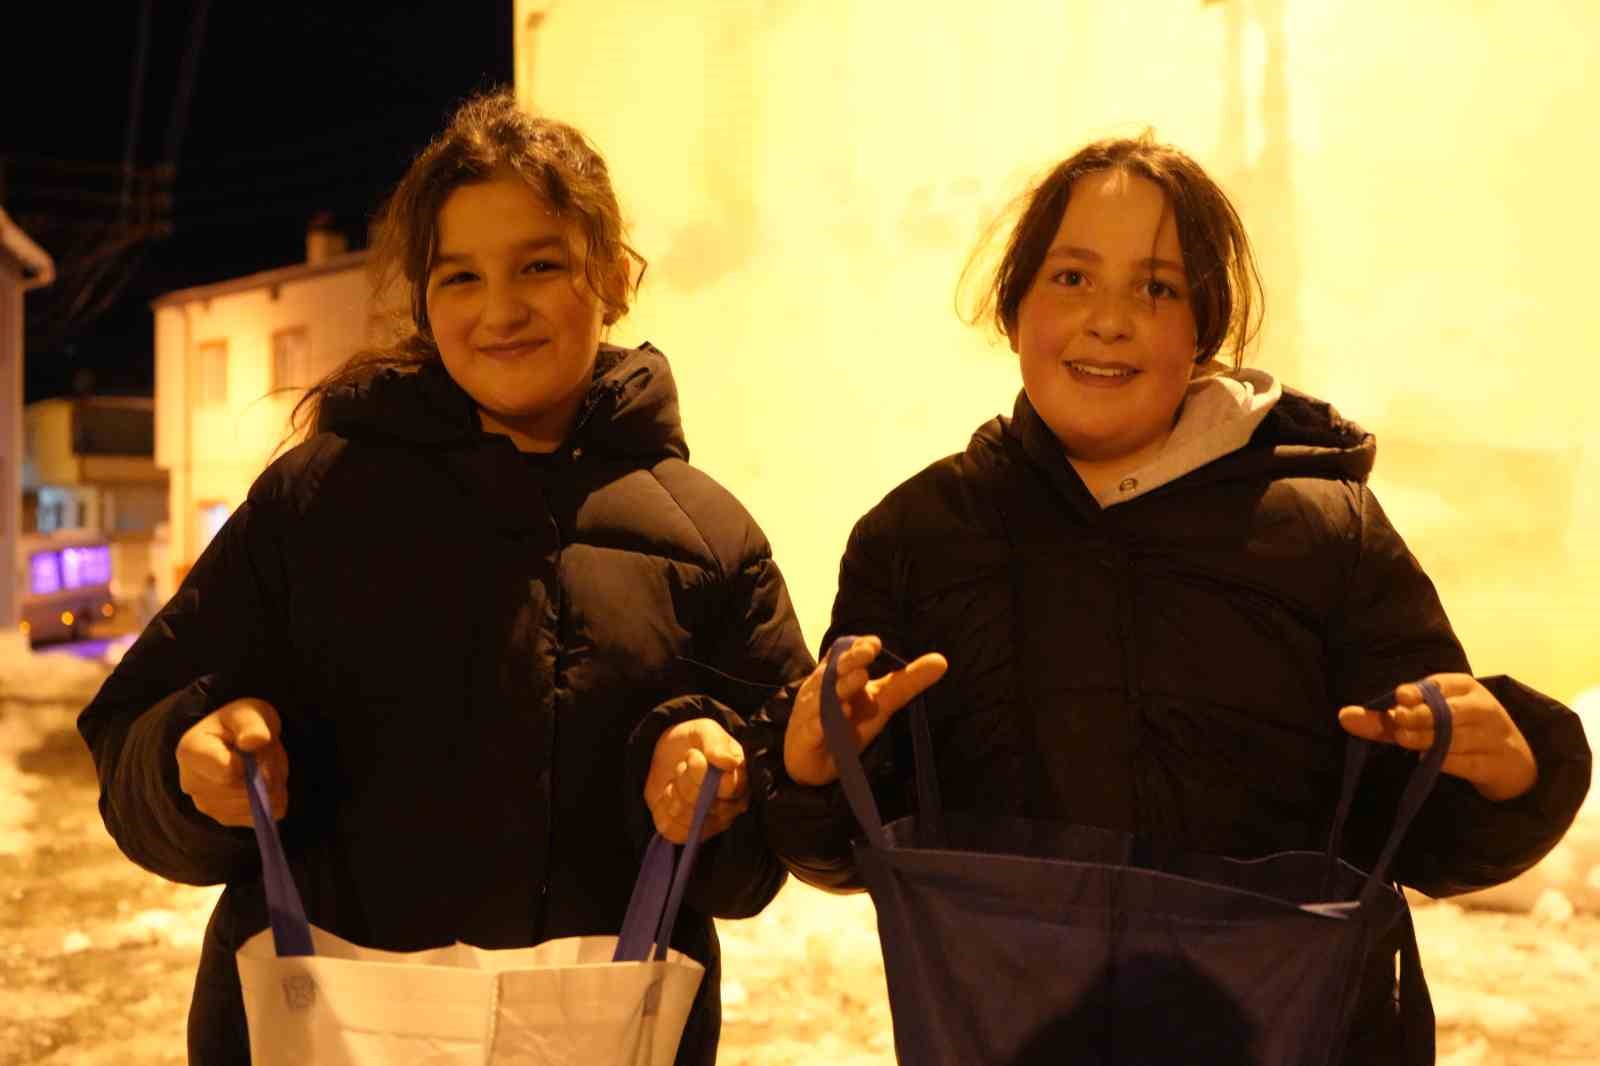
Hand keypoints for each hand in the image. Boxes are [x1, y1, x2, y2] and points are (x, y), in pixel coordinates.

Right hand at [176, 698, 287, 825]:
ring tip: (264, 765)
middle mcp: (191, 783)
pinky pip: (260, 817)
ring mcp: (206, 805)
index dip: (253, 762)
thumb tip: (254, 741)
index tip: (259, 746)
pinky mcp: (224, 818)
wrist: (235, 739)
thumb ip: (251, 724)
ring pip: (255, 806)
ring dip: (271, 786)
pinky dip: (270, 801)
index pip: (228, 771)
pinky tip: (262, 782)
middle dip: (267, 773)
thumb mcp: (248, 713)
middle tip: (267, 753)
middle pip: (243, 791)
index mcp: (191, 751)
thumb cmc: (240, 724)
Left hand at [646, 718, 748, 843]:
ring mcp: (712, 823)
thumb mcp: (703, 730)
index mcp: (740, 779)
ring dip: (674, 795)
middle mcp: (732, 806)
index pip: (729, 788)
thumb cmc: (692, 742)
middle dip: (686, 780)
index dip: (704, 773)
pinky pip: (675, 831)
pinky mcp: (690, 833)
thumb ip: (716, 743)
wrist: (668, 754)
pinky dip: (664, 812)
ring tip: (676, 780)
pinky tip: (669, 797)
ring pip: (689, 818)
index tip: (692, 755)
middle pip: (705, 803)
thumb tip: (729, 762)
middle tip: (682, 765)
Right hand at [783, 635, 947, 786]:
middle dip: (852, 660)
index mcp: (840, 677)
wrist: (814, 762)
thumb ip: (907, 681)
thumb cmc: (848, 724)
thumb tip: (942, 660)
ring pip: (824, 697)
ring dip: (841, 687)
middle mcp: (823, 690)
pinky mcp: (806, 739)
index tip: (875, 644)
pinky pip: (813, 729)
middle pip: (835, 671)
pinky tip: (838, 716)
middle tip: (869, 652)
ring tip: (860, 678)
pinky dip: (823, 722)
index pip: (845, 653)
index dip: (858, 646)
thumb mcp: (882, 702)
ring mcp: (812, 713)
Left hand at [1338, 674, 1537, 800]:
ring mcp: (1491, 735)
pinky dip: (1445, 762)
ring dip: (1426, 741)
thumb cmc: (1459, 729)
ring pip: (1453, 738)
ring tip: (1407, 742)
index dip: (1418, 693)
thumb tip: (1344, 716)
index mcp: (1462, 686)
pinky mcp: (1495, 763)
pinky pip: (1465, 762)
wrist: (1511, 759)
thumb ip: (1387, 719)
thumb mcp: (1429, 716)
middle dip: (1420, 719)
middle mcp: (1480, 707)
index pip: (1440, 685)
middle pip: (1447, 712)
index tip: (1400, 699)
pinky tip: (1430, 760)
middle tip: (1398, 726)